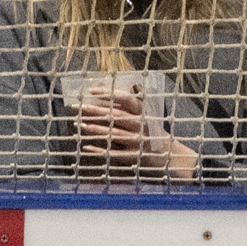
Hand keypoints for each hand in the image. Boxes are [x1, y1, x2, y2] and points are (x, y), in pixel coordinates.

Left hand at [72, 91, 200, 181]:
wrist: (167, 154)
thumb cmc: (149, 131)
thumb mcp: (143, 116)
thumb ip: (128, 107)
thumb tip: (106, 95)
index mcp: (143, 113)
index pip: (125, 99)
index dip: (108, 94)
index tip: (91, 90)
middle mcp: (141, 125)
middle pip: (116, 116)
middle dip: (96, 111)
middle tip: (79, 107)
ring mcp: (138, 140)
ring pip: (114, 134)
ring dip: (96, 130)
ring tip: (80, 125)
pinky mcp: (134, 155)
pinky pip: (114, 153)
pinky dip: (100, 150)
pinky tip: (86, 147)